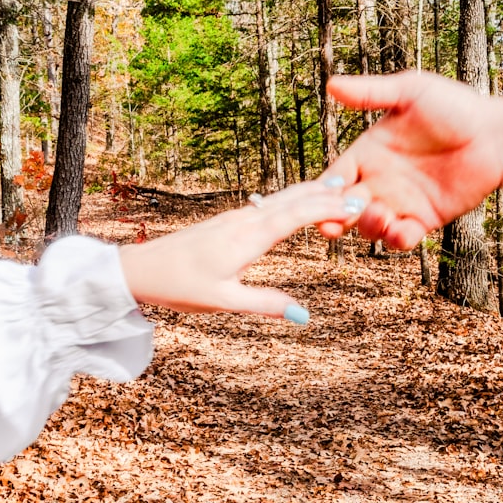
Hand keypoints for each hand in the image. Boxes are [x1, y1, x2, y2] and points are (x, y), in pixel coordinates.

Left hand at [119, 180, 365, 321]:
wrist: (142, 269)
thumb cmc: (179, 286)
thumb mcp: (224, 302)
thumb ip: (265, 306)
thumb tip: (304, 315)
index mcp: (247, 238)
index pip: (296, 215)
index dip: (328, 208)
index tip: (356, 205)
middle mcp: (245, 220)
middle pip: (293, 199)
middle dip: (327, 194)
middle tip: (360, 193)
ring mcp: (236, 218)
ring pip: (281, 198)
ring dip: (311, 193)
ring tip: (338, 187)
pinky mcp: (229, 221)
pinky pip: (270, 205)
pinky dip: (293, 200)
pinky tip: (299, 201)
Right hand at [318, 71, 502, 249]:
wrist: (498, 136)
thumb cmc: (456, 107)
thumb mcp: (411, 92)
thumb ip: (371, 93)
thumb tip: (331, 84)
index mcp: (369, 153)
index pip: (335, 178)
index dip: (322, 192)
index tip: (319, 200)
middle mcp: (380, 181)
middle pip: (344, 208)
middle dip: (334, 218)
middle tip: (334, 221)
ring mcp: (402, 202)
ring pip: (370, 226)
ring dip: (367, 227)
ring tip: (379, 214)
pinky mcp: (425, 219)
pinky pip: (403, 237)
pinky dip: (397, 239)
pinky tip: (402, 230)